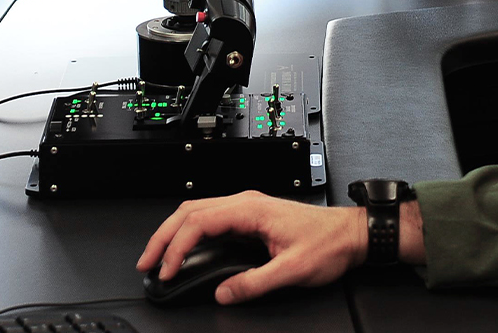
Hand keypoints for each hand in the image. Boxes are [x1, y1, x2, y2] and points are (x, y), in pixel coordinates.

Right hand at [135, 191, 365, 303]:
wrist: (352, 234)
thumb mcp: (292, 270)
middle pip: (190, 211)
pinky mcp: (251, 216)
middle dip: (163, 236)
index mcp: (252, 209)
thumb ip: (255, 283)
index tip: (166, 270)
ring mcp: (248, 207)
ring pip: (197, 211)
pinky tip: (185, 249)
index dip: (176, 247)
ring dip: (174, 232)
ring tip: (158, 257)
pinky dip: (190, 232)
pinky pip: (211, 218)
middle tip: (146, 262)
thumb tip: (223, 293)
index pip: (199, 222)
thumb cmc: (329, 244)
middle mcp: (247, 203)